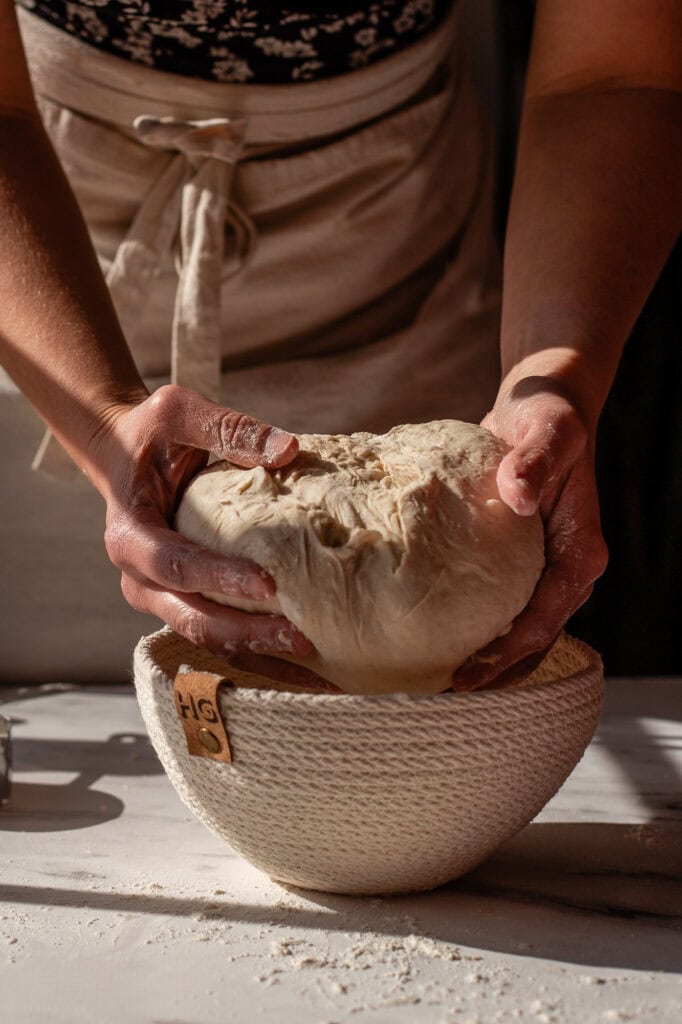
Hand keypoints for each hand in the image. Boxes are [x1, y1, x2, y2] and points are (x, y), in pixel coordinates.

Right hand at [89, 384, 312, 658]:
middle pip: (191, 618)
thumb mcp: (178, 413)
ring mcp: (158, 598)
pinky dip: (255, 651)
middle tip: (302, 636)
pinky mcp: (181, 604)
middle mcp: (139, 578)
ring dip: (256, 652)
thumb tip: (289, 450)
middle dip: (247, 632)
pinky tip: (300, 665)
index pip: (176, 565)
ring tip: (312, 659)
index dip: (219, 578)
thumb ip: (229, 429)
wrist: (123, 456)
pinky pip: (219, 635)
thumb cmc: (151, 433)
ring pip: (206, 638)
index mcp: (129, 535)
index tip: (269, 584)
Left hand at [451, 377, 607, 690]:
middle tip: (445, 693)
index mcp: (581, 551)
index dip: (509, 652)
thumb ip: (534, 461)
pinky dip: (478, 628)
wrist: (542, 404)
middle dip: (497, 671)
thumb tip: (517, 496)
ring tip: (438, 683)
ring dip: (488, 659)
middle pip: (535, 638)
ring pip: (520, 630)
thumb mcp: (548, 432)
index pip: (546, 617)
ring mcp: (543, 568)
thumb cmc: (549, 416)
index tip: (469, 674)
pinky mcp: (519, 561)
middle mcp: (566, 569)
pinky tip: (438, 639)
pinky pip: (501, 605)